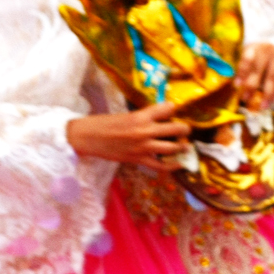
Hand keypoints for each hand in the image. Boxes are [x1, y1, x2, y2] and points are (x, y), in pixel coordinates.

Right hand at [66, 100, 191, 170]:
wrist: (87, 137)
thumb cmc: (105, 123)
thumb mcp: (128, 115)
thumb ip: (145, 117)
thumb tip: (162, 117)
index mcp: (141, 115)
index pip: (168, 108)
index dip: (173, 108)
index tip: (174, 110)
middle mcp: (145, 130)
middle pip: (176, 128)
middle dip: (185, 129)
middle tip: (186, 130)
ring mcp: (143, 146)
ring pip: (172, 147)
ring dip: (182, 146)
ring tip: (185, 146)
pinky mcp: (138, 159)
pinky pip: (160, 165)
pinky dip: (172, 166)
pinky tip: (180, 164)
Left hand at [236, 41, 273, 110]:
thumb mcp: (262, 66)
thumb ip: (250, 73)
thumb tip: (238, 87)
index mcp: (256, 48)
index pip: (246, 59)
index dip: (241, 72)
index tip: (237, 85)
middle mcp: (267, 47)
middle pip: (257, 69)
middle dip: (251, 86)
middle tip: (246, 98)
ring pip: (270, 77)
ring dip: (266, 93)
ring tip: (263, 106)